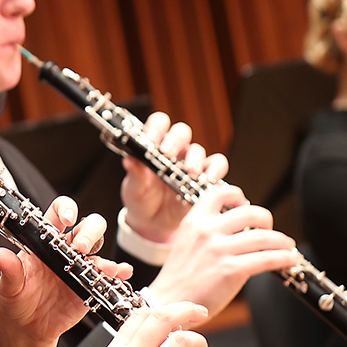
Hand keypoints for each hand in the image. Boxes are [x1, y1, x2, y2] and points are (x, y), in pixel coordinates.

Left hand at [0, 196, 130, 345]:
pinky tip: (120, 274)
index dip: (66, 209)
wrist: (26, 326)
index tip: (67, 219)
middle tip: (81, 248)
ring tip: (102, 268)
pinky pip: (109, 274)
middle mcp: (64, 249)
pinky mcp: (91, 284)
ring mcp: (80, 266)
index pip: (58, 213)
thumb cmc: (16, 300)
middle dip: (89, 232)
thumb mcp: (8, 285)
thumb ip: (9, 270)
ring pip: (100, 248)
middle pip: (87, 226)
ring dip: (105, 255)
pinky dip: (118, 272)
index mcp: (43, 241)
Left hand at [120, 113, 227, 243]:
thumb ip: (135, 173)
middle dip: (175, 139)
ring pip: (198, 149)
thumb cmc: (141, 199)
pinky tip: (208, 179)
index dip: (156, 127)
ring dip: (194, 159)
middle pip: (181, 132)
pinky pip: (217, 165)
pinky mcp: (204, 176)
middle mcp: (174, 150)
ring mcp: (190, 162)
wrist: (152, 223)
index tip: (150, 138)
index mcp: (153, 146)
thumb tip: (129, 160)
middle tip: (167, 153)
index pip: (158, 124)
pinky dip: (215, 170)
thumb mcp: (133, 188)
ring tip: (188, 173)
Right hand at [144, 184, 298, 322]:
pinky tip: (288, 260)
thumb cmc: (180, 276)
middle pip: (251, 213)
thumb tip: (239, 225)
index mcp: (194, 221)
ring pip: (265, 237)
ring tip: (287, 247)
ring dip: (283, 242)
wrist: (169, 301)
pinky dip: (284, 258)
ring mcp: (219, 250)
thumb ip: (208, 230)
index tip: (244, 205)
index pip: (220, 192)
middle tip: (269, 230)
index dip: (237, 196)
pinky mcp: (231, 270)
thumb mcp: (186, 242)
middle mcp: (207, 232)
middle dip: (267, 220)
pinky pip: (268, 258)